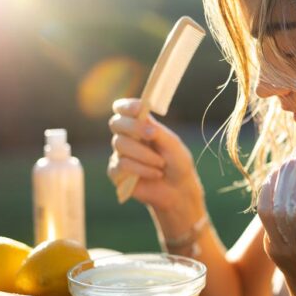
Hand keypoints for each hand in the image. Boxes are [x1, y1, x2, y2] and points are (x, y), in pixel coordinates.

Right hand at [107, 98, 202, 212]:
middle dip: (134, 127)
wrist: (179, 190)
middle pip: (116, 123)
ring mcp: (119, 155)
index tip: (139, 108)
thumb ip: (157, 130)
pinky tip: (155, 174)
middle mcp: (127, 137)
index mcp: (140, 125)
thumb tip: (142, 116)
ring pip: (121, 145)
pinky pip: (122, 165)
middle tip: (153, 135)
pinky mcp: (116, 173)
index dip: (127, 106)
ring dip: (145, 154)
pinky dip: (142, 169)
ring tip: (161, 164)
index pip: (123, 109)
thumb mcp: (172, 144)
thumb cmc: (177, 163)